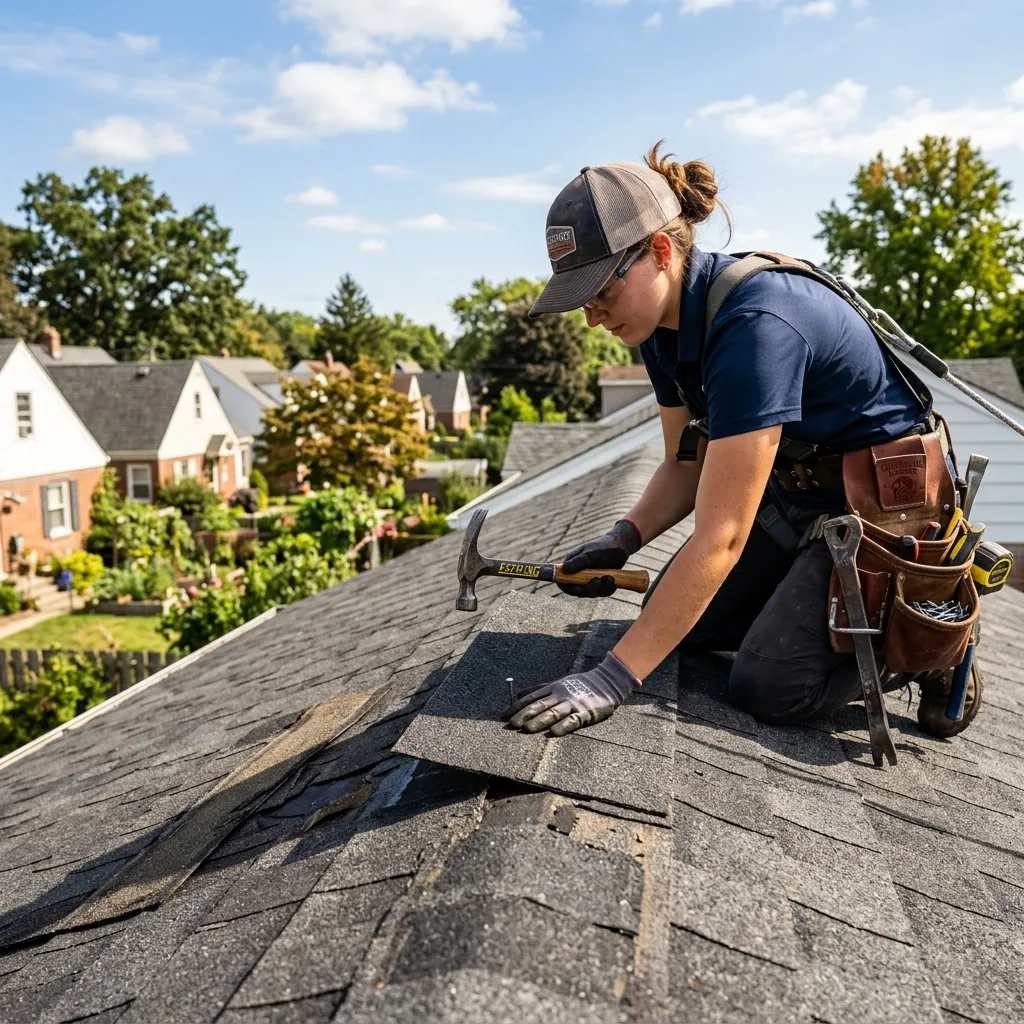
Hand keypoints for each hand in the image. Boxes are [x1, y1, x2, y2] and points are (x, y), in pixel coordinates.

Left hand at [502, 653, 637, 735]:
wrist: (607, 682)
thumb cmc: (580, 684)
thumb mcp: (558, 683)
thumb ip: (538, 689)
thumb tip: (518, 693)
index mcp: (553, 688)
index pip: (531, 697)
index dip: (516, 706)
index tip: (503, 715)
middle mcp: (560, 695)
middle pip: (539, 705)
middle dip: (524, 715)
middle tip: (511, 725)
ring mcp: (573, 703)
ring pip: (554, 712)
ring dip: (540, 720)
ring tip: (527, 729)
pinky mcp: (586, 712)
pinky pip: (573, 720)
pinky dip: (564, 726)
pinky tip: (554, 732)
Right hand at [558, 520, 641, 597]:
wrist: (619, 548)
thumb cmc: (602, 547)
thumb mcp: (590, 553)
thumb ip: (578, 561)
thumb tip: (564, 569)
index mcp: (571, 566)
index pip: (563, 581)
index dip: (568, 588)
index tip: (578, 589)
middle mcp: (578, 575)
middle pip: (578, 591)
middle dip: (589, 589)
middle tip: (598, 580)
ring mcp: (589, 580)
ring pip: (591, 593)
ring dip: (601, 588)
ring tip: (610, 578)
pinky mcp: (599, 584)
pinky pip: (602, 593)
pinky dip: (608, 589)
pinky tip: (614, 582)